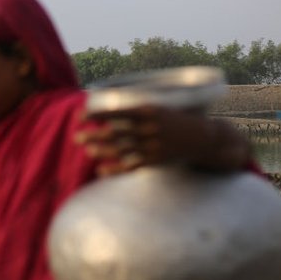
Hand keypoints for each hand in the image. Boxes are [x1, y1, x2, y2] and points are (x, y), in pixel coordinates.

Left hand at [75, 106, 246, 176]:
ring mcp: (153, 146)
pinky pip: (131, 166)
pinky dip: (114, 169)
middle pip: (115, 132)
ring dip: (101, 151)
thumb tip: (110, 110)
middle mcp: (150, 128)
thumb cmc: (176, 120)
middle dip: (93, 135)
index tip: (80, 116)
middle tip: (76, 137)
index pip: (117, 111)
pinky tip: (100, 170)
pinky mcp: (155, 161)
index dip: (97, 114)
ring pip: (120, 149)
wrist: (205, 138)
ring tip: (87, 150)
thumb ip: (137, 110)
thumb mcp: (159, 109)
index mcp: (150, 110)